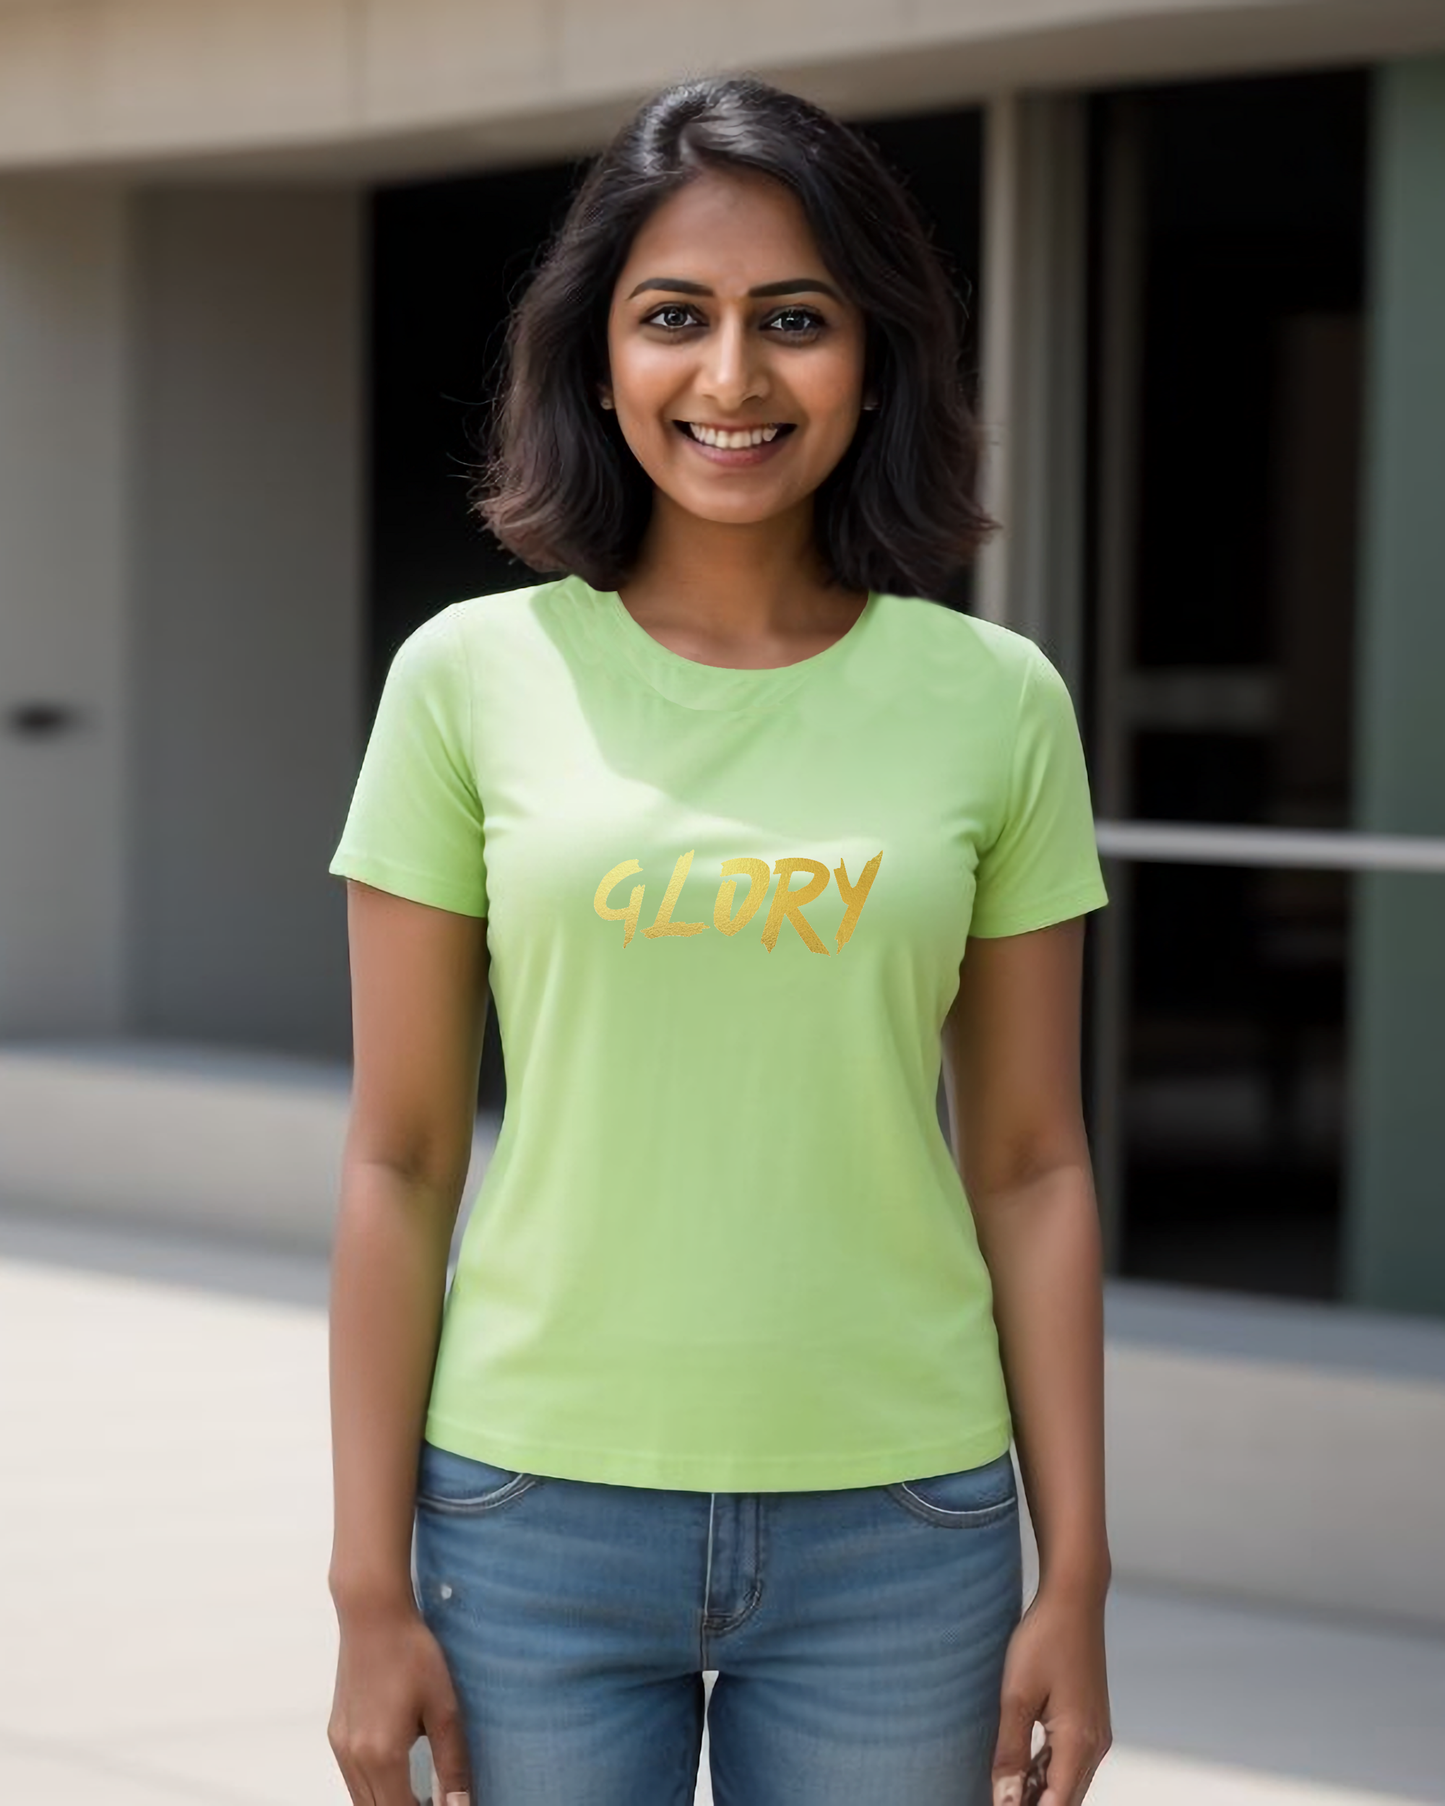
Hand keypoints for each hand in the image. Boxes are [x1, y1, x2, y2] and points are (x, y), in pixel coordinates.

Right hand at [328, 1595, 471, 1805]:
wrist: (373, 1616)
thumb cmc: (411, 1653)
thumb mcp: (444, 1707)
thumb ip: (452, 1763)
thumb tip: (460, 1804)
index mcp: (382, 1755)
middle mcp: (354, 1758)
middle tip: (435, 1801)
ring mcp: (340, 1747)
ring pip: (361, 1800)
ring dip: (388, 1803)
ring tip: (419, 1794)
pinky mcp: (335, 1734)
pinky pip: (352, 1779)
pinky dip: (373, 1788)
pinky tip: (396, 1774)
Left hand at [991, 1582, 1111, 1805]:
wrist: (1074, 1598)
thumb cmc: (1044, 1640)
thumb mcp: (1017, 1696)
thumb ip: (1011, 1753)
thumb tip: (1006, 1801)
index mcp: (1079, 1743)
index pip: (1055, 1805)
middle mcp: (1094, 1745)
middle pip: (1064, 1799)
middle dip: (1033, 1805)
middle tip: (998, 1799)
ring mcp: (1095, 1733)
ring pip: (1067, 1782)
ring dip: (1039, 1792)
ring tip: (1005, 1792)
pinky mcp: (1089, 1720)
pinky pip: (1069, 1760)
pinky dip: (1047, 1771)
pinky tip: (1022, 1771)